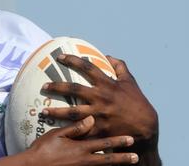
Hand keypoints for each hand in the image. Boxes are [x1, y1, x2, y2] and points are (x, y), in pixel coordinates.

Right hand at [20, 116, 138, 165]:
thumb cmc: (43, 149)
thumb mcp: (58, 135)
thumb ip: (76, 128)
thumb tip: (91, 119)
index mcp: (81, 148)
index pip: (104, 144)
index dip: (118, 141)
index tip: (131, 140)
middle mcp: (84, 160)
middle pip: (108, 160)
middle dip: (123, 159)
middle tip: (136, 157)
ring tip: (128, 165)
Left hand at [42, 55, 158, 141]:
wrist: (145, 128)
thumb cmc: (138, 103)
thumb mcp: (130, 82)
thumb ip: (119, 67)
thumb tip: (107, 56)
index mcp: (108, 84)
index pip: (87, 67)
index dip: (73, 60)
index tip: (59, 57)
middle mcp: (101, 98)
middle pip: (74, 89)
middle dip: (57, 87)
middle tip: (44, 86)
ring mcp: (98, 114)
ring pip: (72, 112)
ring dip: (56, 111)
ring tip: (43, 111)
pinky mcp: (98, 130)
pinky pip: (80, 130)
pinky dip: (68, 131)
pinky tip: (56, 131)